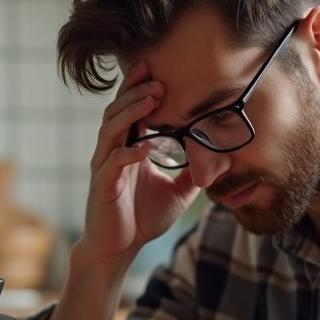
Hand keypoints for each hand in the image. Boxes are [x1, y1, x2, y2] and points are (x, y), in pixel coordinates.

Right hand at [79, 62, 199, 266]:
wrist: (119, 249)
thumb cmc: (141, 219)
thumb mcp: (176, 193)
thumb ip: (192, 174)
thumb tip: (218, 162)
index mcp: (128, 148)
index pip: (130, 111)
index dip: (140, 90)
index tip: (159, 70)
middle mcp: (112, 152)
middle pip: (117, 111)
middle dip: (135, 92)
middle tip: (157, 78)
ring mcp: (104, 167)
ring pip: (111, 130)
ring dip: (131, 112)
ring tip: (151, 99)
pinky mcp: (102, 185)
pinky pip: (113, 163)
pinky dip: (128, 153)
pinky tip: (144, 147)